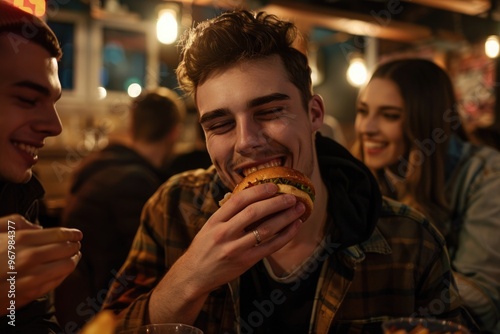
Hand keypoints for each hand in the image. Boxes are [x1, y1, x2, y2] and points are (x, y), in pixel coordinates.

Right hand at [0, 214, 82, 314]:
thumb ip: (15, 222)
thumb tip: (38, 227)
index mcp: (20, 240)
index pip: (58, 234)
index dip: (72, 233)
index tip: (78, 234)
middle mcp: (28, 258)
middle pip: (66, 249)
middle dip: (74, 245)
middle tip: (77, 244)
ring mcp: (31, 277)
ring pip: (66, 266)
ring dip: (73, 260)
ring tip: (74, 256)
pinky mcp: (30, 293)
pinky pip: (56, 282)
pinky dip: (63, 274)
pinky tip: (63, 270)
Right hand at [149, 183, 304, 322]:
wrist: (195, 275)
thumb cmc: (205, 247)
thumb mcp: (210, 225)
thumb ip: (228, 213)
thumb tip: (252, 194)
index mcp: (215, 220)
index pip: (238, 200)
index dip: (258, 191)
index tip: (274, 186)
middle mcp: (224, 233)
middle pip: (254, 212)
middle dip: (276, 202)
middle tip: (291, 196)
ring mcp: (235, 249)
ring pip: (266, 229)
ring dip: (285, 217)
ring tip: (298, 209)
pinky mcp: (246, 262)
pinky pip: (270, 247)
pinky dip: (285, 235)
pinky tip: (295, 227)